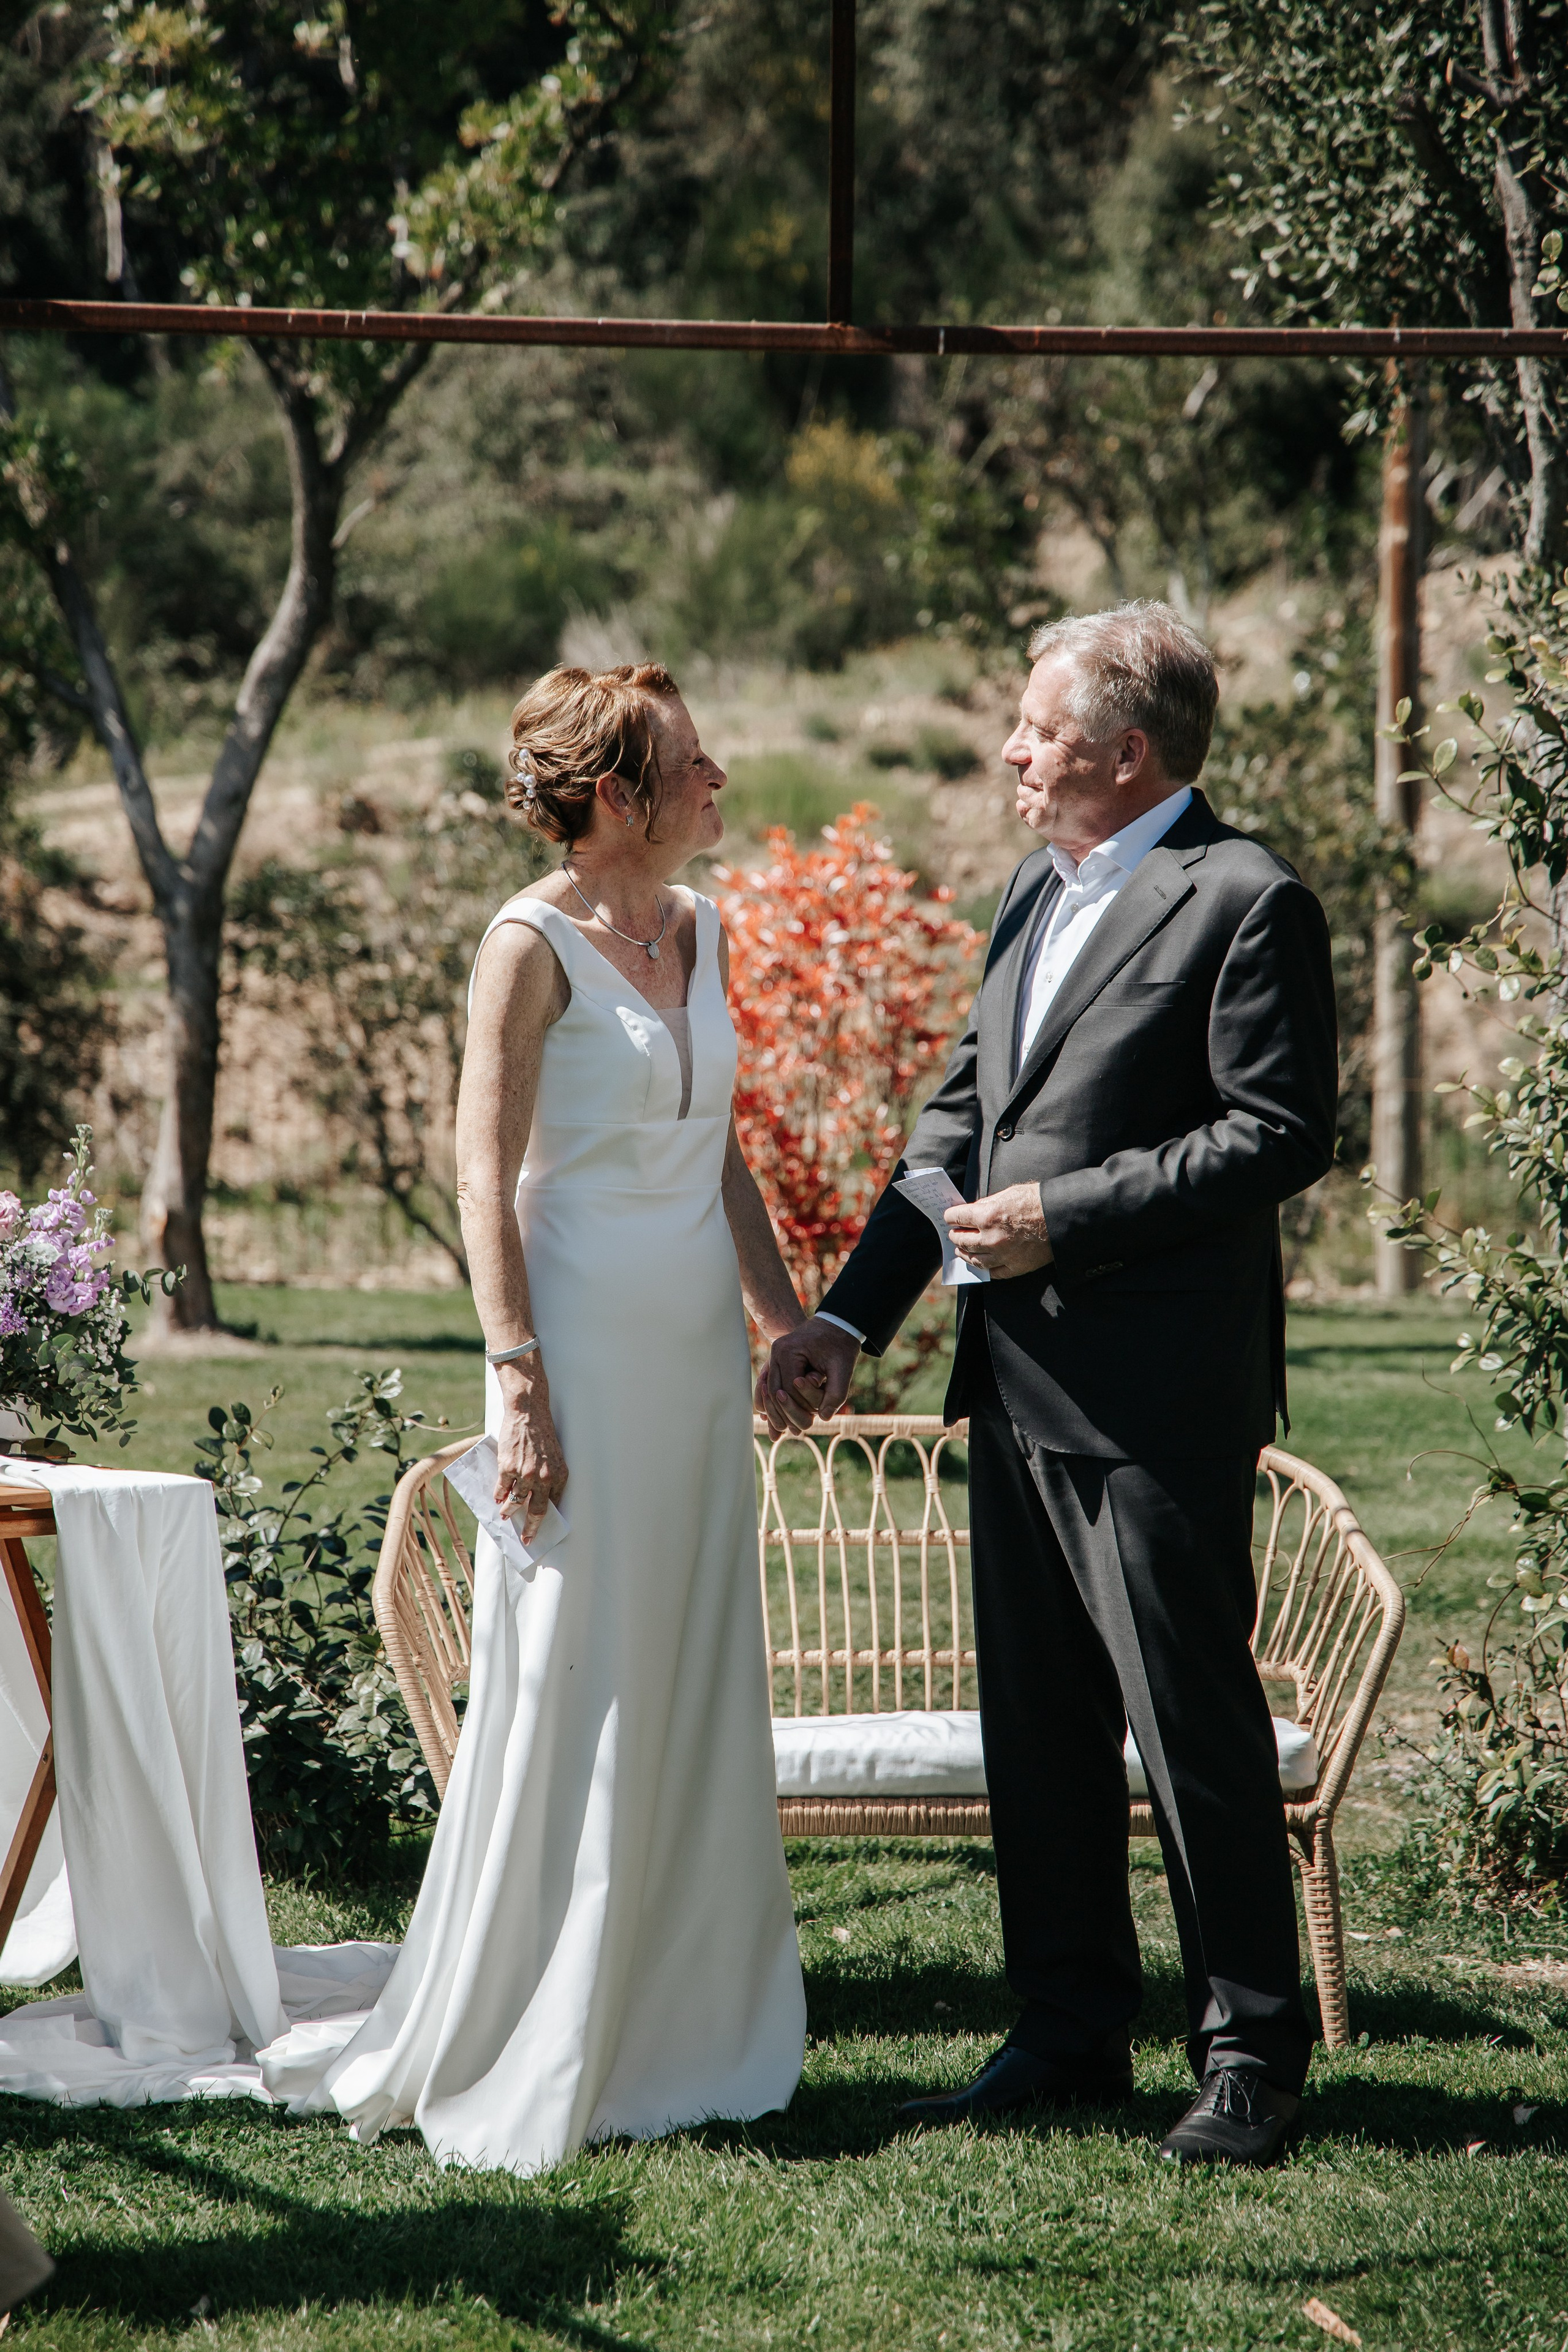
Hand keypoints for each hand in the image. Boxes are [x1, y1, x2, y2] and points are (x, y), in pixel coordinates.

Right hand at [494, 1365, 568, 1541]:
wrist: (529, 1412)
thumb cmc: (542, 1433)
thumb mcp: (554, 1456)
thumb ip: (549, 1476)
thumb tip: (540, 1497)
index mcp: (559, 1475)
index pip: (553, 1505)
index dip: (545, 1521)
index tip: (539, 1532)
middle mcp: (544, 1478)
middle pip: (536, 1511)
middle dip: (530, 1528)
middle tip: (526, 1539)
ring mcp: (525, 1474)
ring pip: (516, 1502)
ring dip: (509, 1512)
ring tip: (505, 1516)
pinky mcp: (508, 1468)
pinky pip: (502, 1489)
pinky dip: (499, 1496)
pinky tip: (497, 1499)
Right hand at [758, 1317, 859, 1436]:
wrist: (836, 1324)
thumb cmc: (840, 1344)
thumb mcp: (843, 1368)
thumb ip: (836, 1393)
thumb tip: (823, 1418)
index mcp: (789, 1351)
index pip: (789, 1389)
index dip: (801, 1406)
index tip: (813, 1417)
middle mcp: (776, 1352)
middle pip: (775, 1392)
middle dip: (785, 1413)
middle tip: (794, 1432)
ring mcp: (774, 1355)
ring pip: (769, 1390)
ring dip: (776, 1410)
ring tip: (781, 1430)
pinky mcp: (777, 1360)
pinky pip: (770, 1384)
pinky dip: (772, 1401)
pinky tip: (772, 1418)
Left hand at [944, 1182, 1054, 1277]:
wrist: (1062, 1217)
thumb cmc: (1037, 1201)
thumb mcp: (1008, 1194)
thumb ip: (987, 1204)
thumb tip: (973, 1210)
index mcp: (987, 1216)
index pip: (957, 1217)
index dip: (951, 1216)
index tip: (949, 1217)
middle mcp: (991, 1238)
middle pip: (962, 1241)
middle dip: (955, 1236)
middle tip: (954, 1234)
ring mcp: (1003, 1255)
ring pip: (975, 1260)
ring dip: (965, 1254)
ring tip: (962, 1251)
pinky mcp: (1015, 1267)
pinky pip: (994, 1272)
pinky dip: (985, 1268)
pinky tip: (982, 1263)